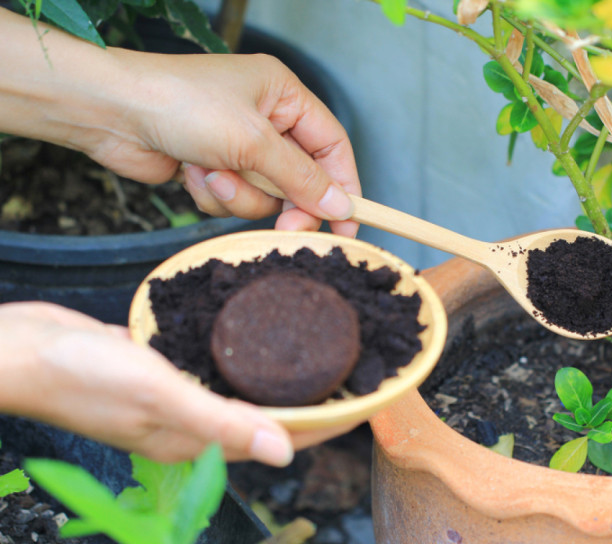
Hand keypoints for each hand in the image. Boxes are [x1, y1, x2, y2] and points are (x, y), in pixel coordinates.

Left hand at [0, 8, 359, 235]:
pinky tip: (191, 173)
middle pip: (300, 178)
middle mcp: (265, 118)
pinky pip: (233, 199)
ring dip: (239, 195)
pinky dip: (214, 194)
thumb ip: (302, 178)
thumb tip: (341, 206)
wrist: (110, 112)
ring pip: (265, 195)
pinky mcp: (212, 167)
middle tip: (284, 226)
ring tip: (212, 173)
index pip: (332, 147)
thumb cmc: (181, 104)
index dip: (344, 187)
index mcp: (284, 95)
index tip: (348, 225)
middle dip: (286, 201)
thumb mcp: (253, 142)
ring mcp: (236, 145)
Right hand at [0, 303, 358, 464]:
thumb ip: (221, 421)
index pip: (282, 438)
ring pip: (247, 391)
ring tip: (322, 352)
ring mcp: (178, 398)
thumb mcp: (157, 393)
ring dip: (284, 378)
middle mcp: (194, 423)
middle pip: (271, 417)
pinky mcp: (162, 373)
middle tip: (356, 369)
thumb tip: (285, 452)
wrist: (20, 350)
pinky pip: (217, 369)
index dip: (330, 423)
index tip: (371, 402)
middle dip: (317, 400)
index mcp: (199, 438)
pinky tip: (258, 335)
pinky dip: (245, 358)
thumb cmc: (81, 374)